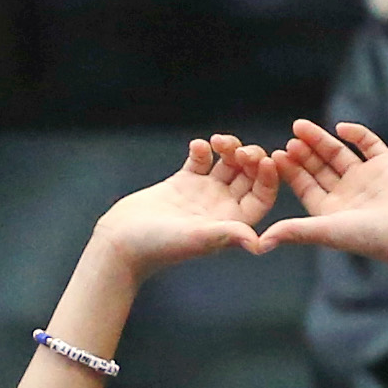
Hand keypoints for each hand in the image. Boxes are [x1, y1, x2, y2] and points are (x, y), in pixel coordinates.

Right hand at [90, 135, 279, 276]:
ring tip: (217, 141)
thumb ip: (228, 235)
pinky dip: (202, 150)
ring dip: (228, 149)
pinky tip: (198, 146)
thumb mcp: (198, 237)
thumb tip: (260, 245)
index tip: (266, 160)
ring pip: (227, 164)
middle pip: (248, 176)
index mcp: (233, 222)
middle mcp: (222, 207)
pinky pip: (200, 160)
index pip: (262, 196)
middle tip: (240, 149)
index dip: (268, 178)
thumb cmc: (158, 246)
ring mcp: (202, 193)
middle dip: (250, 158)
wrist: (119, 243)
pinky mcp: (181, 183)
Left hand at [259, 120, 387, 268]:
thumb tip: (259, 243)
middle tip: (289, 138)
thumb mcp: (326, 231)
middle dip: (303, 153)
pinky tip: (341, 127)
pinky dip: (357, 134)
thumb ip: (293, 230)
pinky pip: (370, 144)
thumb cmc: (371, 236)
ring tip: (301, 126)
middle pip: (320, 168)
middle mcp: (349, 194)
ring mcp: (369, 178)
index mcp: (332, 212)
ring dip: (321, 140)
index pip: (306, 187)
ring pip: (340, 154)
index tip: (276, 155)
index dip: (291, 171)